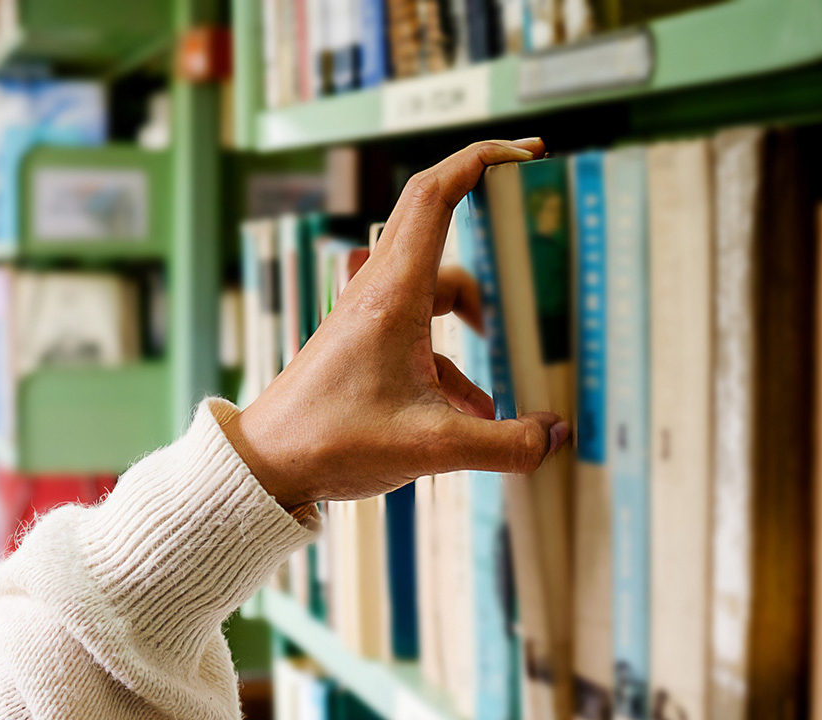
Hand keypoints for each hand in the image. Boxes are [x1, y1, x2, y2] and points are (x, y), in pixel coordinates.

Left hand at [222, 138, 570, 508]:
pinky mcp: (363, 345)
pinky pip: (419, 335)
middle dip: (488, 229)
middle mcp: (377, 294)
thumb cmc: (330, 443)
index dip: (481, 158)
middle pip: (437, 228)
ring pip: (434, 289)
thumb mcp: (432, 448)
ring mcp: (367, 317)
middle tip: (530, 232)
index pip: (435, 194)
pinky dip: (451, 362)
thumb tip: (557, 436)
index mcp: (392, 295)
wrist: (264, 465)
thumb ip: (504, 444)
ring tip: (506, 357)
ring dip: (472, 317)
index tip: (528, 151)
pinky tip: (472, 411)